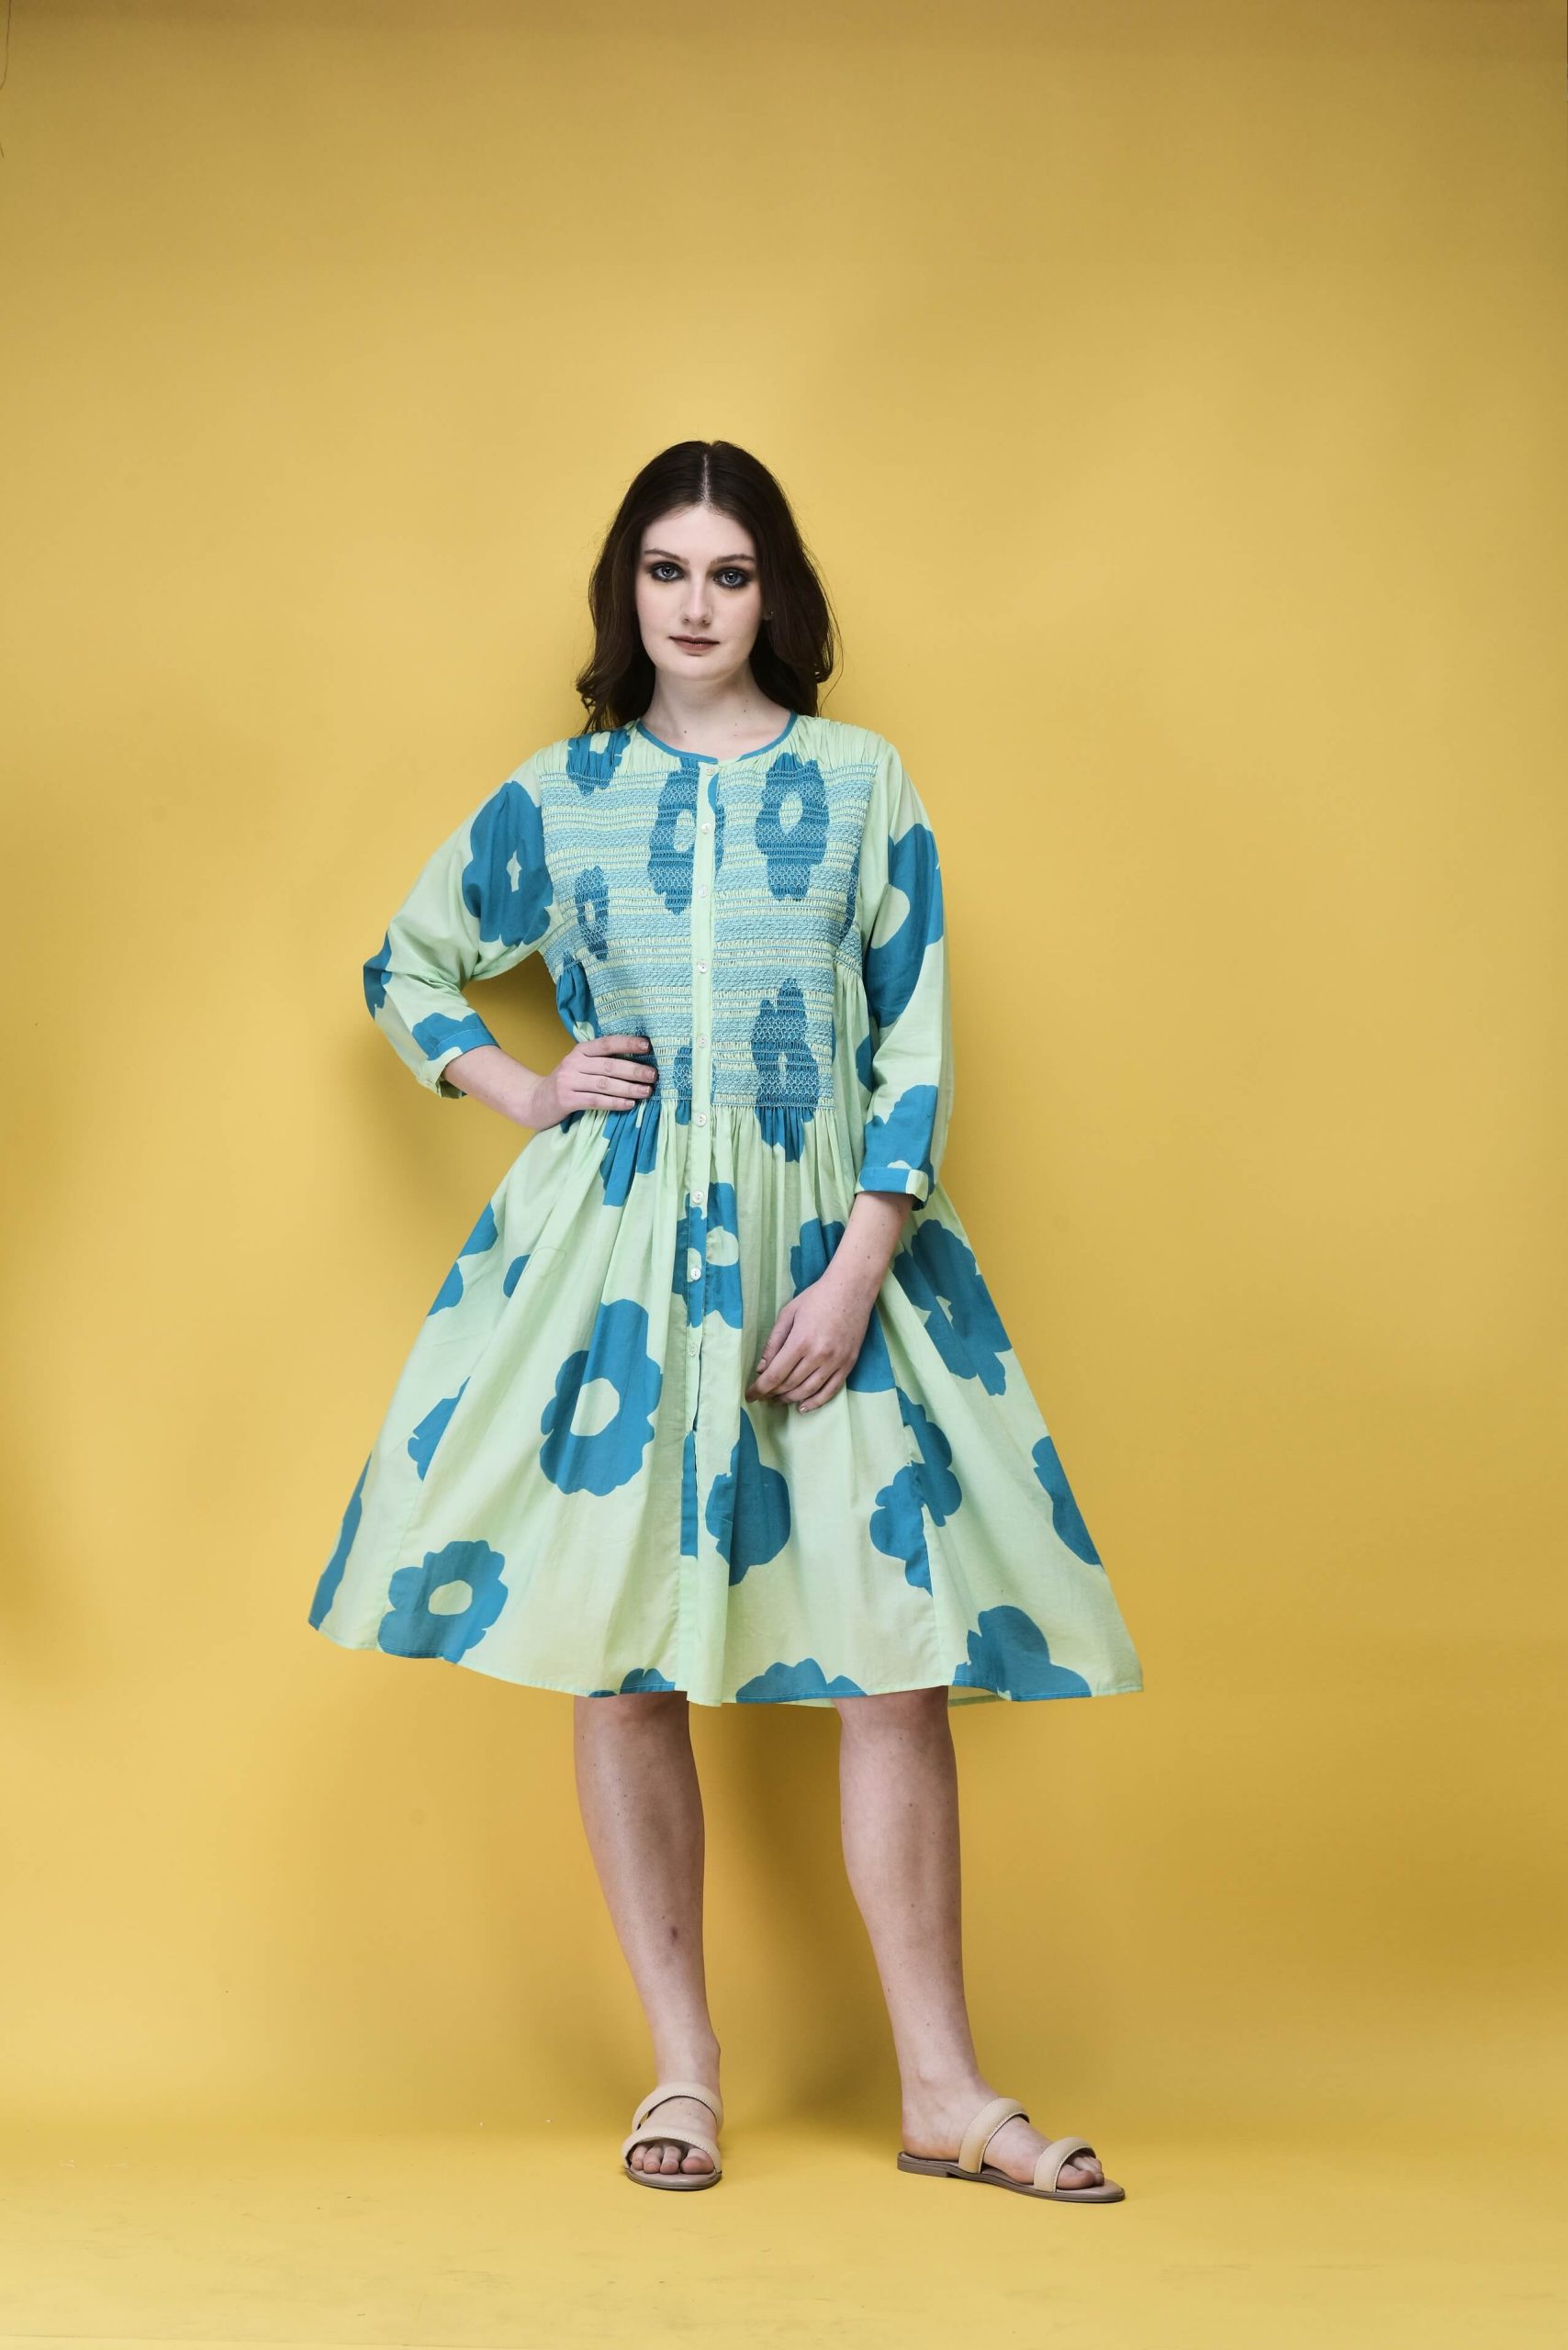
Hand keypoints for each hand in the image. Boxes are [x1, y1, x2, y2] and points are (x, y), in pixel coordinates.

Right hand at [526, 1034, 656, 1128]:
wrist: (533, 1101)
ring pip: (605, 1084)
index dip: (627, 1043)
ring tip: (647, 1091)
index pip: (607, 1043)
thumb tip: (638, 1061)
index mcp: (580, 1051)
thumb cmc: (566, 1084)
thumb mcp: (579, 1066)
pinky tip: (629, 1105)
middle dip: (634, 1070)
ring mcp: (568, 1081)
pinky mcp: (566, 1099)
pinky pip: (595, 1101)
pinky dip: (614, 1103)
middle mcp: (574, 1062)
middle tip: (654, 1075)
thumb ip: (600, 1062)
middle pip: (609, 1065)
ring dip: (629, 1088)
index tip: (648, 1046)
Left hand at [746, 1267, 876, 1412]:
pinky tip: (803, 1407)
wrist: (852, 1289)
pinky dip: (815, 1402)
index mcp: (800, 1341)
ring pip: (808, 1391)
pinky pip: (831, 1391)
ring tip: (778, 1401)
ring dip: (790, 1399)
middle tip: (762, 1397)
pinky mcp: (848, 1364)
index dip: (759, 1389)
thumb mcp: (788, 1313)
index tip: (749, 1395)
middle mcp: (818, 1355)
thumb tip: (762, 1368)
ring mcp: (835, 1362)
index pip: (775, 1374)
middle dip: (772, 1394)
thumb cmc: (817, 1297)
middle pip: (790, 1385)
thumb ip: (773, 1342)